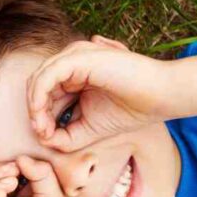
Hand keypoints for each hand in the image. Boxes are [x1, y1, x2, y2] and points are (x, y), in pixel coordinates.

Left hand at [27, 36, 172, 150]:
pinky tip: (42, 114)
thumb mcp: (90, 128)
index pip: (44, 94)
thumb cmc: (130, 110)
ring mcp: (75, 57)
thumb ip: (65, 135)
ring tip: (43, 128)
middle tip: (42, 134)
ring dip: (35, 106)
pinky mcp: (79, 57)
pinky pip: (47, 74)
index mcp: (74, 76)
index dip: (39, 115)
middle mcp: (72, 62)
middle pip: (36, 86)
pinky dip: (39, 96)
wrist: (162, 97)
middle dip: (35, 112)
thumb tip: (42, 139)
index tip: (45, 137)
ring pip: (38, 79)